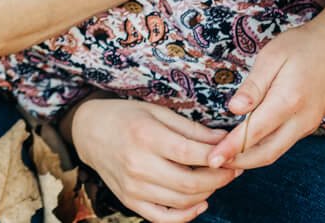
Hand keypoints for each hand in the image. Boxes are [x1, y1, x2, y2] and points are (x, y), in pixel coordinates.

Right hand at [65, 97, 235, 222]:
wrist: (89, 131)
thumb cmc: (125, 117)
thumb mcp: (157, 112)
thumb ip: (191, 129)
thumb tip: (225, 141)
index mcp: (145, 136)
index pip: (190, 153)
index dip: (218, 157)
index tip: (235, 154)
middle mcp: (138, 165)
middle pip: (190, 182)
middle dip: (219, 178)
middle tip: (234, 168)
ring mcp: (133, 187)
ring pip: (182, 201)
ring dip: (208, 192)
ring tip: (218, 178)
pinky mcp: (130, 201)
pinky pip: (164, 218)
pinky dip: (187, 215)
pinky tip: (200, 201)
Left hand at [208, 4, 324, 170]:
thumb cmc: (302, 45)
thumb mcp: (271, 56)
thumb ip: (253, 86)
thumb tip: (234, 109)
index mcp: (288, 101)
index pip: (254, 132)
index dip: (231, 148)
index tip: (212, 159)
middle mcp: (301, 120)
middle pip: (267, 153)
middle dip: (239, 162)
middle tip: (213, 163)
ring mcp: (308, 124)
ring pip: (276, 151)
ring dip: (251, 158)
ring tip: (225, 158)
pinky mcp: (310, 124)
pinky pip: (284, 143)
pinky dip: (263, 149)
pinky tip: (247, 145)